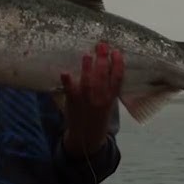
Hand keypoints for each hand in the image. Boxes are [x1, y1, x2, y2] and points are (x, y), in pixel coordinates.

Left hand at [60, 41, 124, 157]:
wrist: (86, 138)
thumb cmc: (98, 118)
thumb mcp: (108, 105)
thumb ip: (108, 89)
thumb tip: (107, 67)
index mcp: (111, 98)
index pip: (117, 79)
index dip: (118, 64)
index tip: (117, 52)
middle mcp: (100, 99)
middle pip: (103, 76)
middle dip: (103, 59)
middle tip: (102, 45)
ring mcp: (86, 100)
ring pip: (88, 82)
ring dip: (87, 67)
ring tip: (87, 54)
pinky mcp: (72, 102)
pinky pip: (70, 91)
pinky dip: (67, 81)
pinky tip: (65, 72)